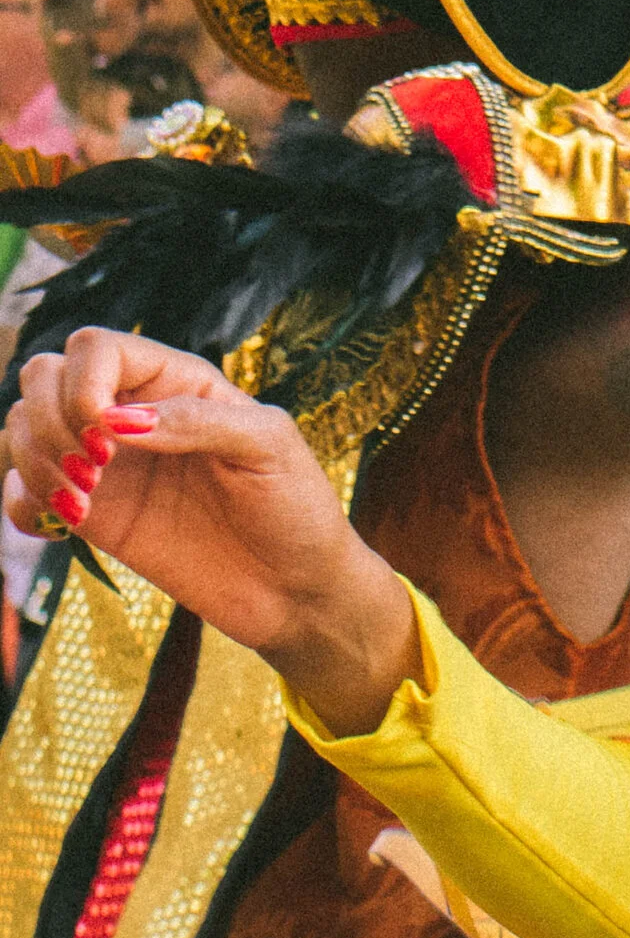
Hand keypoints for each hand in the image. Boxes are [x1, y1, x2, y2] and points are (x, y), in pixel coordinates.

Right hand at [4, 327, 419, 731]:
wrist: (292, 588)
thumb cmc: (294, 504)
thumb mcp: (267, 446)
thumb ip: (197, 422)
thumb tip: (118, 419)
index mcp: (178, 381)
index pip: (94, 348)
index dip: (81, 381)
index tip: (102, 432)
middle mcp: (134, 414)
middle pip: (44, 377)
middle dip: (48, 420)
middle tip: (91, 471)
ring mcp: (108, 466)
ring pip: (24, 428)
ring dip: (32, 461)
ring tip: (80, 501)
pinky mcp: (94, 518)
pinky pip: (24, 495)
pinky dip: (21, 504)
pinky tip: (62, 525)